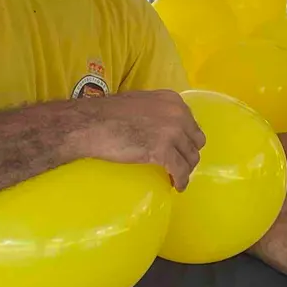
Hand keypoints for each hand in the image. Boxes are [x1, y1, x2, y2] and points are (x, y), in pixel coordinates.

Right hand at [72, 89, 205, 188]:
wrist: (90, 124)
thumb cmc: (107, 113)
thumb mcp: (140, 103)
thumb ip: (157, 111)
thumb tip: (162, 126)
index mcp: (173, 100)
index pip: (191, 123)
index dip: (187, 139)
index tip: (181, 148)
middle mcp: (178, 114)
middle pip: (196, 141)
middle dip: (188, 154)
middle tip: (179, 164)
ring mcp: (173, 132)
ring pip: (190, 158)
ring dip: (186, 169)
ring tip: (177, 176)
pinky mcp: (164, 151)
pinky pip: (180, 171)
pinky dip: (180, 180)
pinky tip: (176, 186)